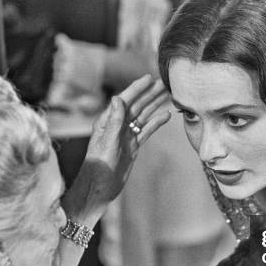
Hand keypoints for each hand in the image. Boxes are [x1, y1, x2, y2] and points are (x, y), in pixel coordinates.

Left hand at [63, 74, 169, 222]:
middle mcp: (117, 126)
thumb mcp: (107, 142)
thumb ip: (114, 121)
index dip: (137, 88)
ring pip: (143, 116)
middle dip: (149, 94)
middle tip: (163, 83)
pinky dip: (156, 123)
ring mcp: (126, 135)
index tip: (148, 78)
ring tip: (167, 95)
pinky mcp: (133, 146)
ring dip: (154, 105)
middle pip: (136, 106)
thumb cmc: (98, 166)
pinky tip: (165, 116)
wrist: (99, 188)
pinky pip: (146, 131)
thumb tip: (117, 98)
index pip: (125, 100)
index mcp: (108, 121)